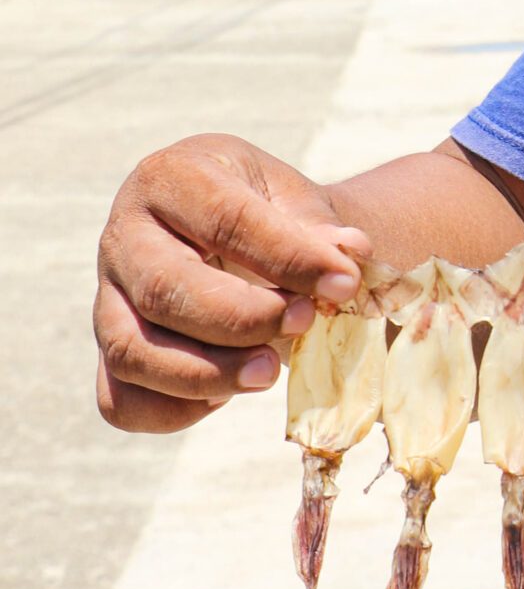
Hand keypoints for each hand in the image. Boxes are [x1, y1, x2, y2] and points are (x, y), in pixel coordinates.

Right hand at [95, 133, 367, 434]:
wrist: (238, 236)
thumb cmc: (267, 214)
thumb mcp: (295, 201)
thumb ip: (321, 230)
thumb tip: (350, 255)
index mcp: (171, 178)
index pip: (224, 220)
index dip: (288, 256)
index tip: (344, 282)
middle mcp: (124, 235)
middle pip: (164, 289)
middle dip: (243, 319)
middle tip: (305, 322)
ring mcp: (108, 298)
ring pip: (133, 350)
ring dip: (208, 373)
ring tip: (271, 371)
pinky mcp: (108, 352)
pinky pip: (121, 399)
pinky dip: (174, 410)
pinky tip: (226, 395)